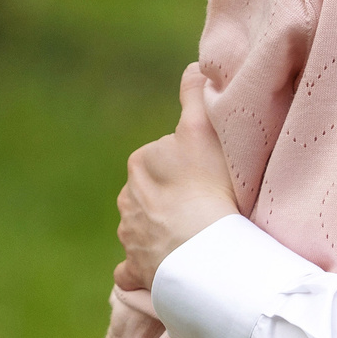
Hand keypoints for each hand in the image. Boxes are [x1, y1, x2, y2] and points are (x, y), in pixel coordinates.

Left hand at [114, 63, 240, 294]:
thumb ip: (195, 94)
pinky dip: (144, 268)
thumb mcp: (203, 129)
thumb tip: (191, 67)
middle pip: (154, 193)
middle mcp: (127, 201)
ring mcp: (130, 238)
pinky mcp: (136, 270)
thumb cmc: (208, 188)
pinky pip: (134, 268)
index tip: (209, 174)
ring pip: (145, 229)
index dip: (187, 164)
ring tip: (195, 238)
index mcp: (139, 165)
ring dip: (163, 232)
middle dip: (172, 198)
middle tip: (206, 206)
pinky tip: (163, 268)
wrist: (204, 253)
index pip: (163, 157)